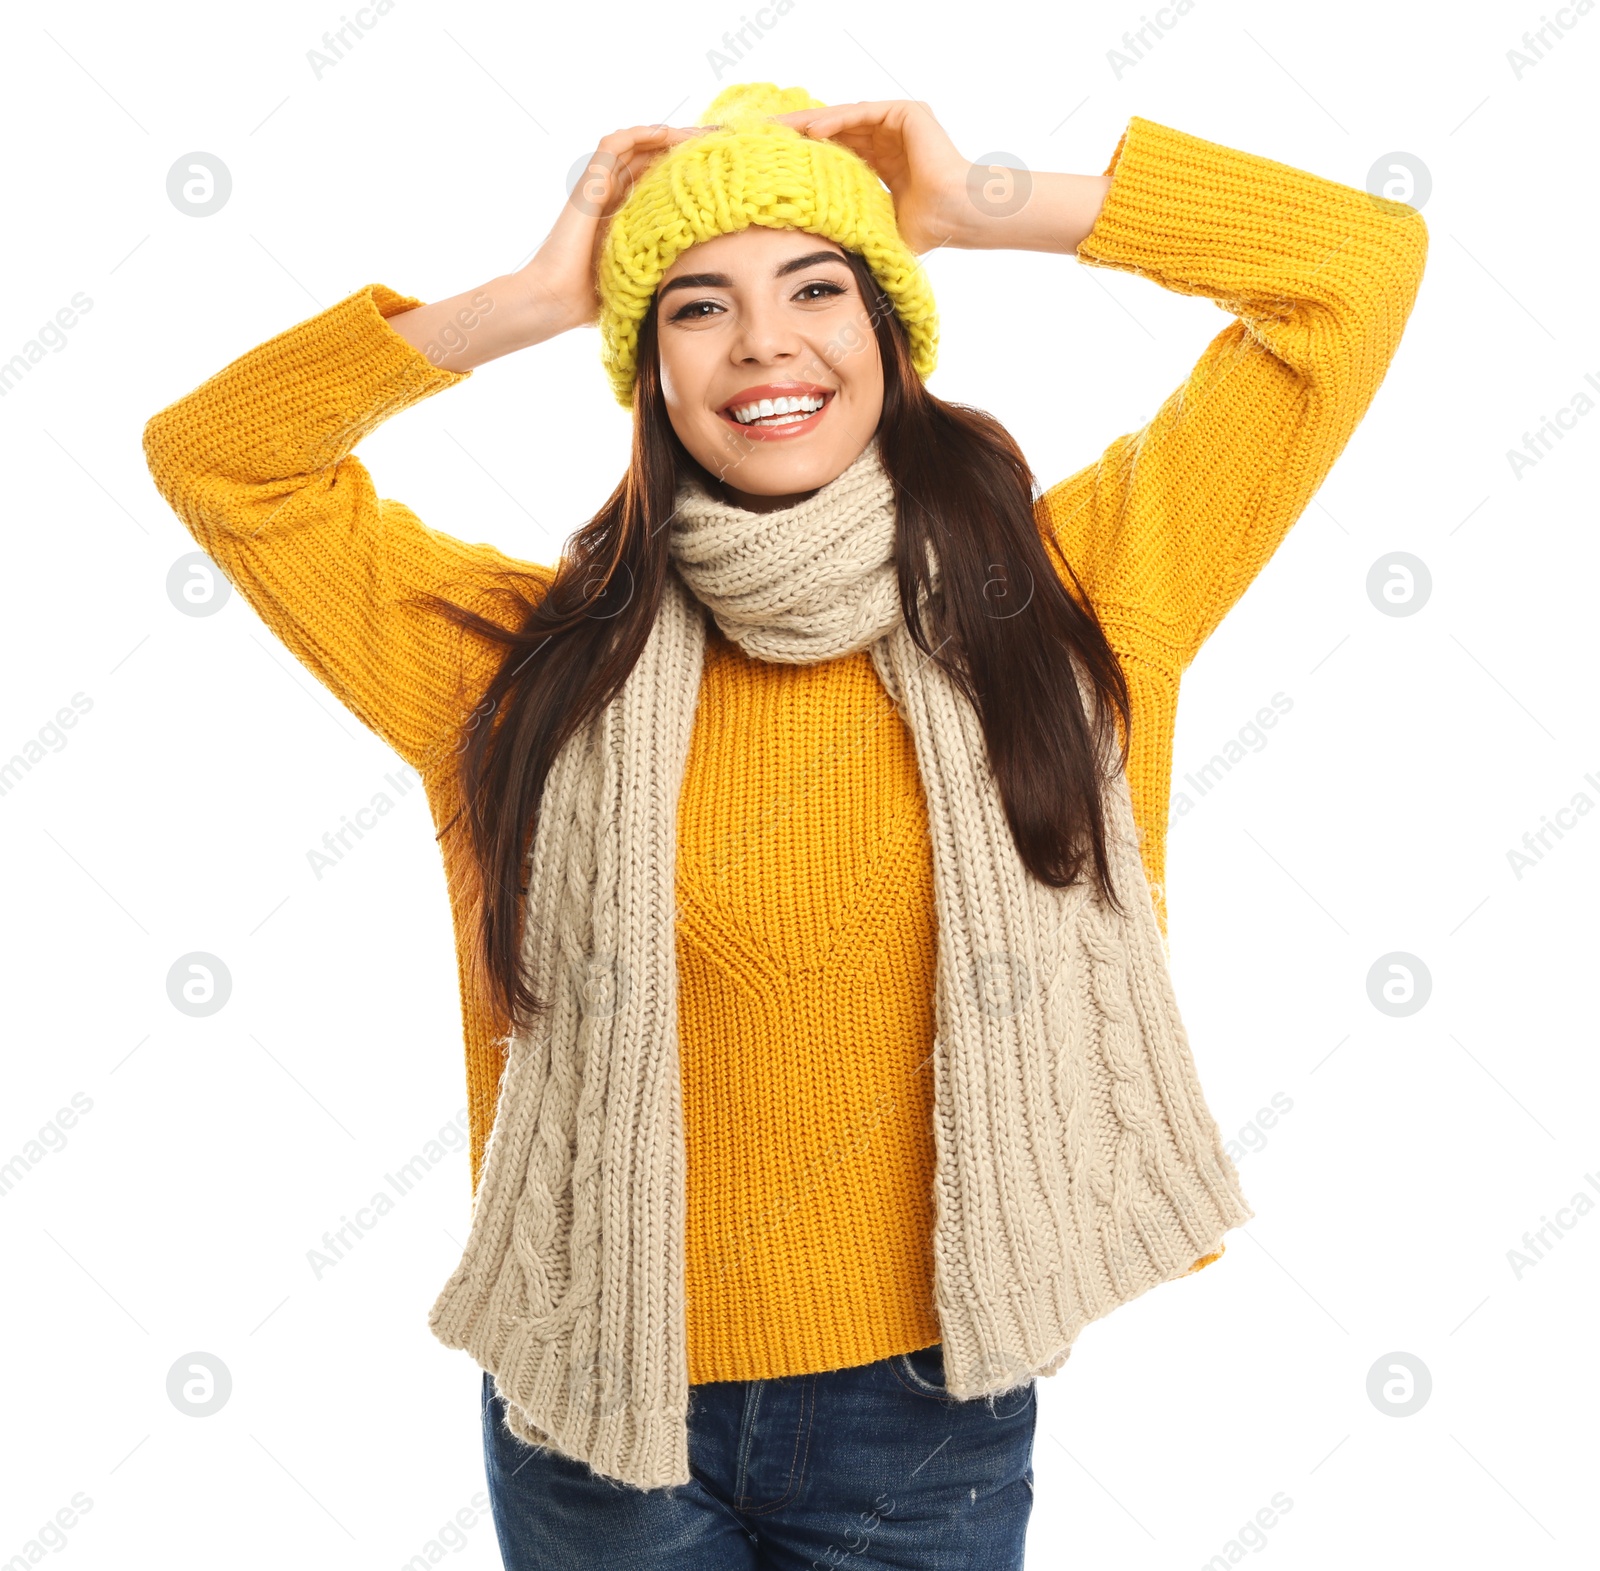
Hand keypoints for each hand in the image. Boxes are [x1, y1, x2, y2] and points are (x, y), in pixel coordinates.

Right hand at [518, 123, 710, 336]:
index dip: (686, 169)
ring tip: (699, 133)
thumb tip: (695, 283)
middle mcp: (611, 195)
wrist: (554, 301)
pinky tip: (665, 133)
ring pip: (635, 144)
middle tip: (718, 140)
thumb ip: (660, 272)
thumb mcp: (638, 282)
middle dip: (684, 146)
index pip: (658, 179)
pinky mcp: (589, 184)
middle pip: (651, 156)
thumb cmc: (590, 301)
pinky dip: (638, 134)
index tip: (720, 168)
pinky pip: (613, 145)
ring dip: (667, 134)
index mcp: (624, 215)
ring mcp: (598, 187)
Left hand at [772, 100, 973, 253]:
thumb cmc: (928, 229)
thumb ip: (857, 227)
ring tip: (779, 130)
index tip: (777, 161)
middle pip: (837, 130)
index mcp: (886, 163)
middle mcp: (891, 138)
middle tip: (765, 135)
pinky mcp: (906, 113)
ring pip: (845, 118)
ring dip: (811, 123)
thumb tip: (829, 259)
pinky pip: (862, 114)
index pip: (839, 151)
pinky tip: (810, 131)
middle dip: (801, 133)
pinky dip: (837, 120)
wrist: (955, 216)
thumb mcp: (879, 227)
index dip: (810, 155)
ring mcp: (899, 123)